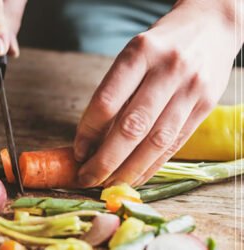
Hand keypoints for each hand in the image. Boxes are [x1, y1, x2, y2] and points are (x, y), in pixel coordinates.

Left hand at [74, 0, 241, 187]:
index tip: (78, 151)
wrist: (210, 28)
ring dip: (129, 170)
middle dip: (105, 160)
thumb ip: (117, 92)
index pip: (106, 101)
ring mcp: (191, 88)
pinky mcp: (206, 106)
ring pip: (156, 141)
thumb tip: (93, 139)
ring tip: (109, 183)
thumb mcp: (133, 55)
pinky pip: (175, 144)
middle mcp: (167, 70)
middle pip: (131, 127)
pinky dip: (152, 165)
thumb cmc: (161, 45)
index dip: (88, 132)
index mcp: (140, 53)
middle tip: (87, 177)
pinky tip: (135, 176)